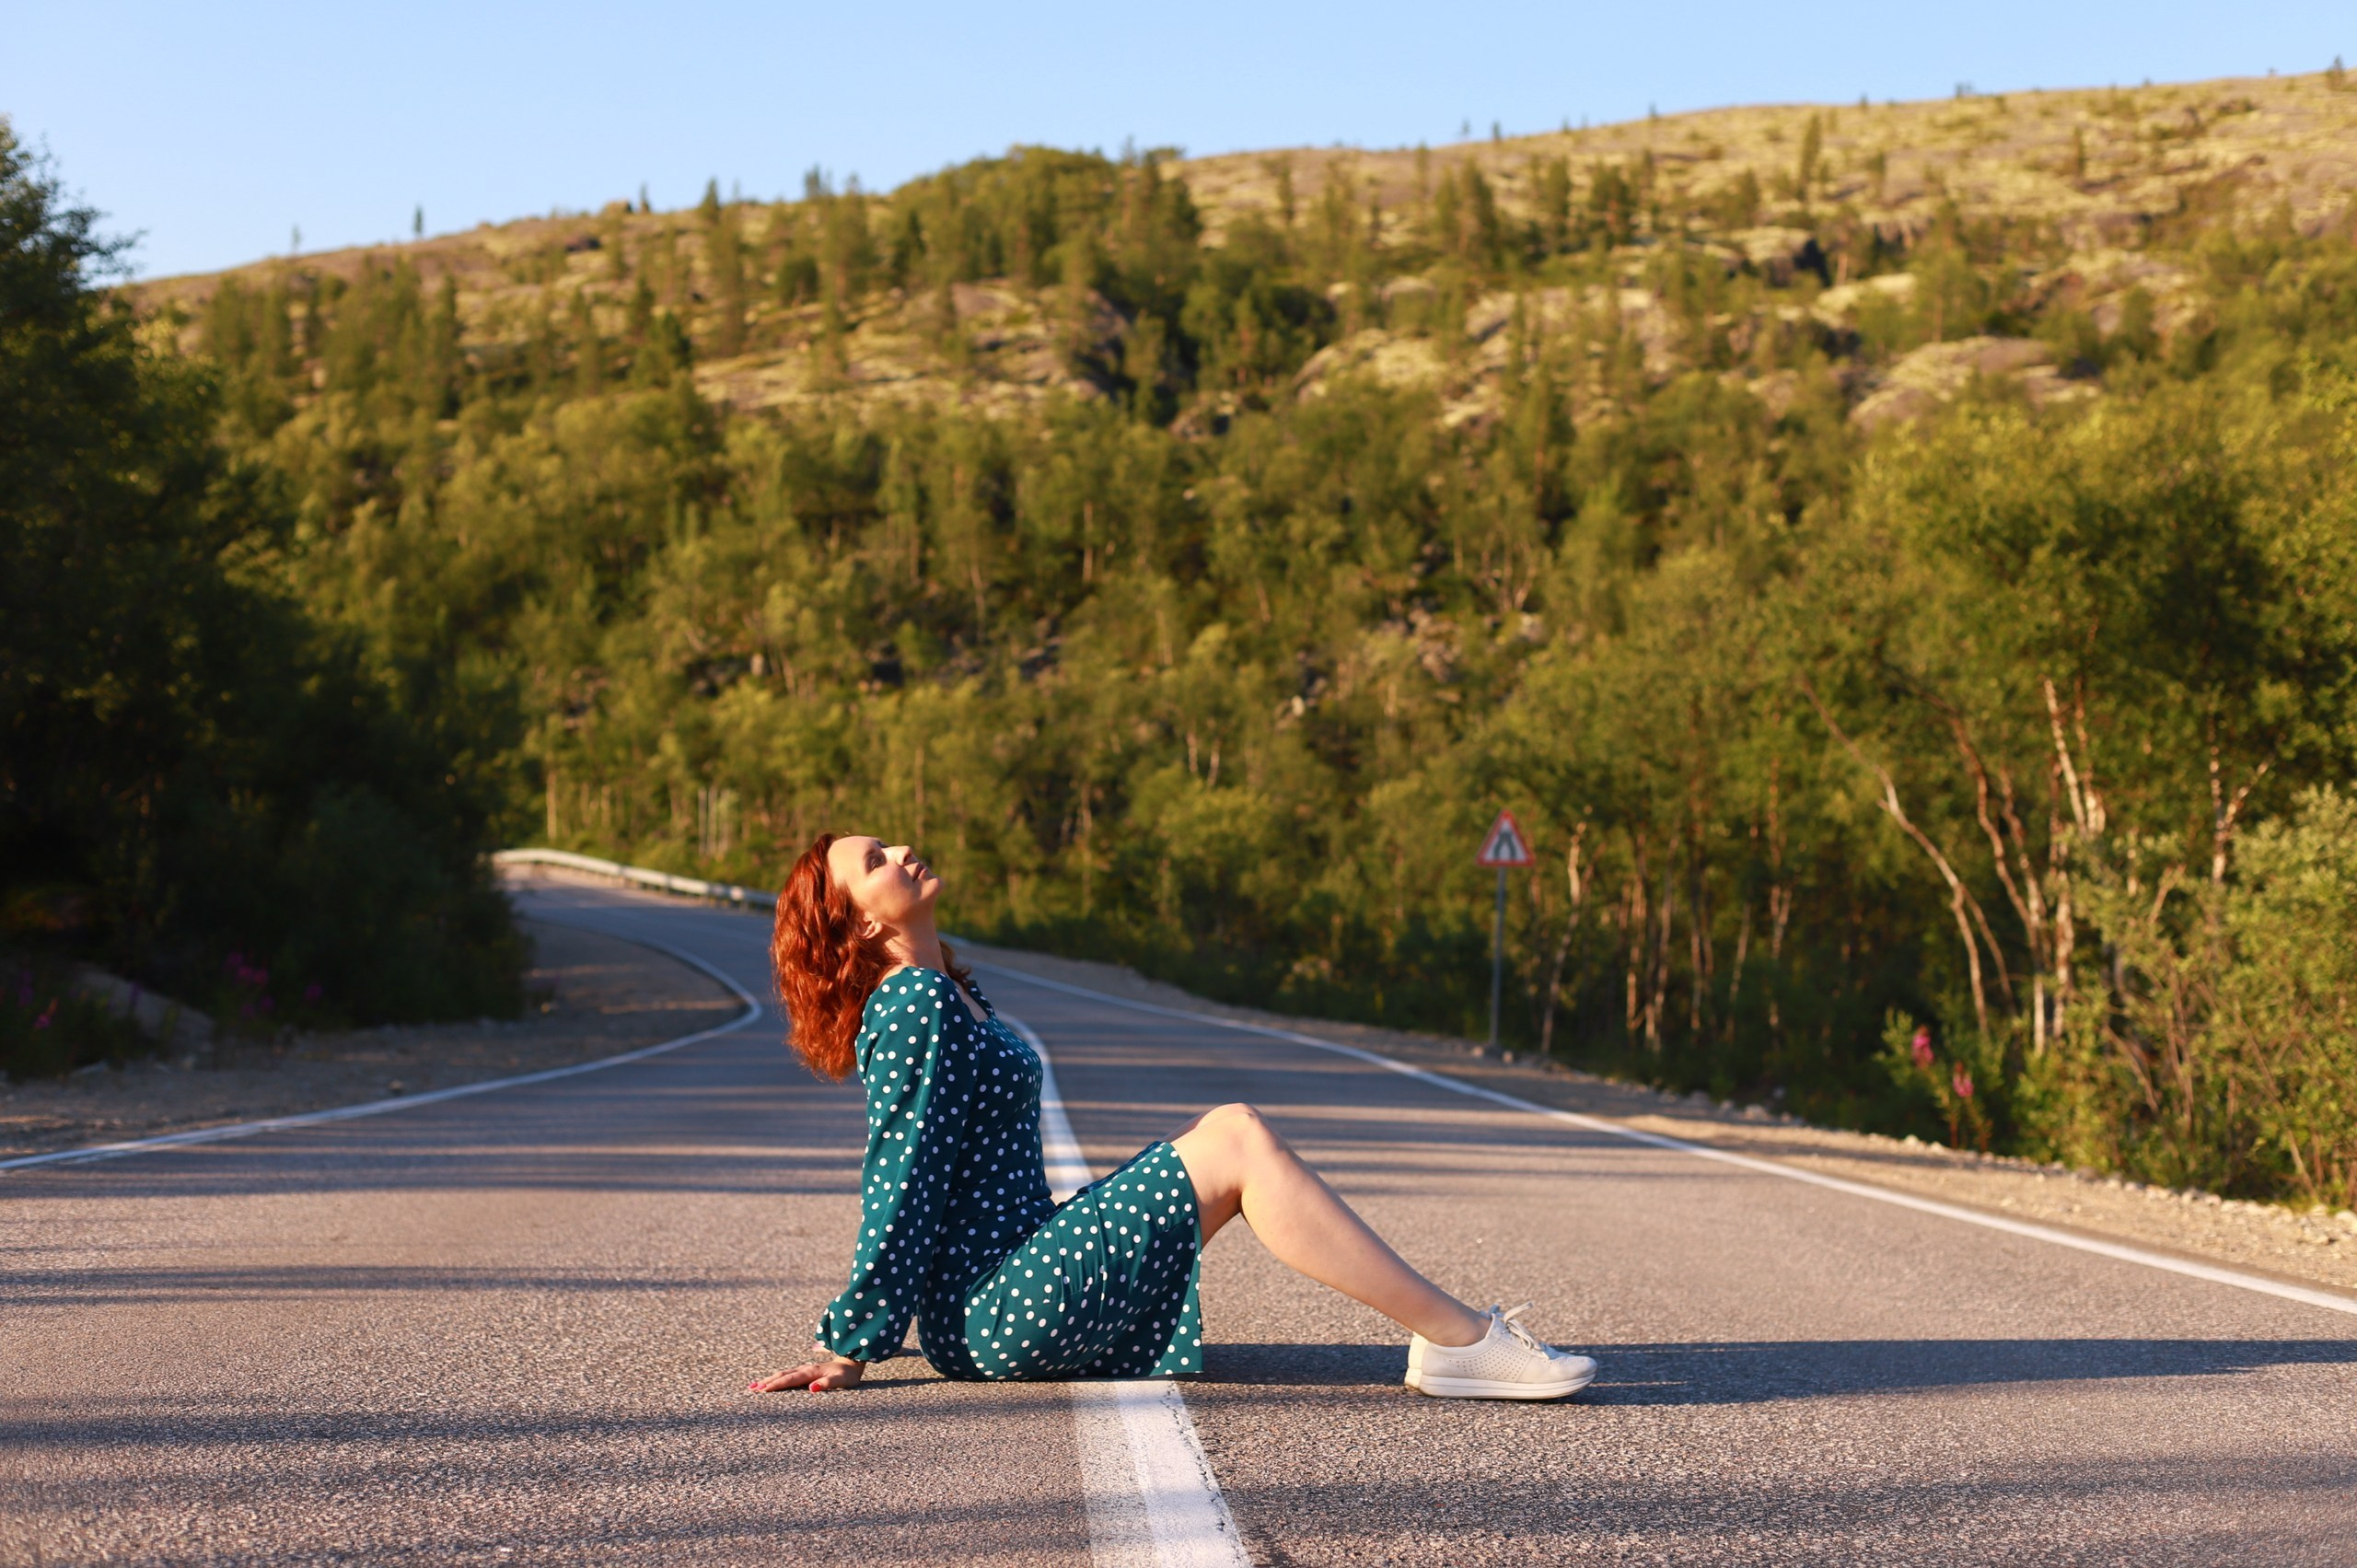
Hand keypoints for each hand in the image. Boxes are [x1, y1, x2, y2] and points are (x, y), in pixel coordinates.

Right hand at [747, 1346, 865, 1393]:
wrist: (852, 1363)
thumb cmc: (847, 1375)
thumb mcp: (841, 1381)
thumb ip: (826, 1384)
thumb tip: (811, 1389)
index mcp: (811, 1372)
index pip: (789, 1380)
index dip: (775, 1385)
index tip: (762, 1390)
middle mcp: (805, 1369)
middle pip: (782, 1376)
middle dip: (766, 1382)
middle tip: (751, 1389)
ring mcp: (804, 1370)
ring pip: (783, 1374)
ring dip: (768, 1380)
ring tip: (754, 1386)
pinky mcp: (805, 1372)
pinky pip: (787, 1375)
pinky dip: (776, 1378)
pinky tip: (770, 1382)